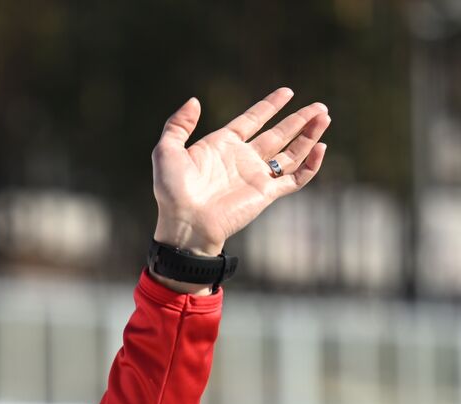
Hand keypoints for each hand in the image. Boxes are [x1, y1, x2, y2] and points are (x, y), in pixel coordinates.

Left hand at [152, 88, 329, 258]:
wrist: (185, 223)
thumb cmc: (172, 191)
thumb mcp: (166, 151)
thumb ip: (177, 125)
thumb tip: (194, 100)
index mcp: (221, 145)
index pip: (252, 120)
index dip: (270, 106)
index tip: (287, 92)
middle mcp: (242, 158)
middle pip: (278, 134)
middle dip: (298, 119)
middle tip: (319, 107)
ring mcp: (256, 176)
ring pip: (291, 152)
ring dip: (308, 135)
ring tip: (324, 117)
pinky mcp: (266, 193)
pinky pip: (295, 178)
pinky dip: (310, 165)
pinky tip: (320, 147)